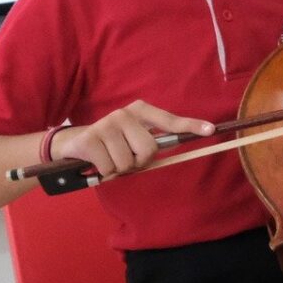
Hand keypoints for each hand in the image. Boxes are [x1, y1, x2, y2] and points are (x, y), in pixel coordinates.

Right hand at [55, 101, 213, 179]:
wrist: (72, 143)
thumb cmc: (111, 144)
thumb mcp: (132, 139)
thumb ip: (153, 141)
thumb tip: (179, 142)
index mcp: (139, 111)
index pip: (169, 120)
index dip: (190, 125)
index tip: (210, 130)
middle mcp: (124, 113)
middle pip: (148, 150)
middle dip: (138, 162)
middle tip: (125, 159)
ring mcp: (107, 124)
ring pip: (128, 162)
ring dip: (120, 168)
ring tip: (109, 159)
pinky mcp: (90, 138)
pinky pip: (110, 167)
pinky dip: (105, 172)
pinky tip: (97, 162)